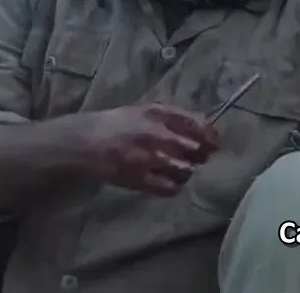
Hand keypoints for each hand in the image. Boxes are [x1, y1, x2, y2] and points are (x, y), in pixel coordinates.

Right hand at [77, 103, 218, 195]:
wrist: (85, 142)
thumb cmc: (118, 124)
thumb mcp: (146, 110)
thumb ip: (173, 116)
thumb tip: (204, 125)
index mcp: (160, 115)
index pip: (198, 126)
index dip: (211, 137)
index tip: (214, 142)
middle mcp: (157, 135)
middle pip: (196, 150)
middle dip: (201, 155)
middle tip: (199, 158)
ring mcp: (149, 159)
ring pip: (185, 171)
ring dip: (188, 171)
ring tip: (181, 169)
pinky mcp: (140, 180)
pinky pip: (170, 188)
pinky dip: (175, 186)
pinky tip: (170, 181)